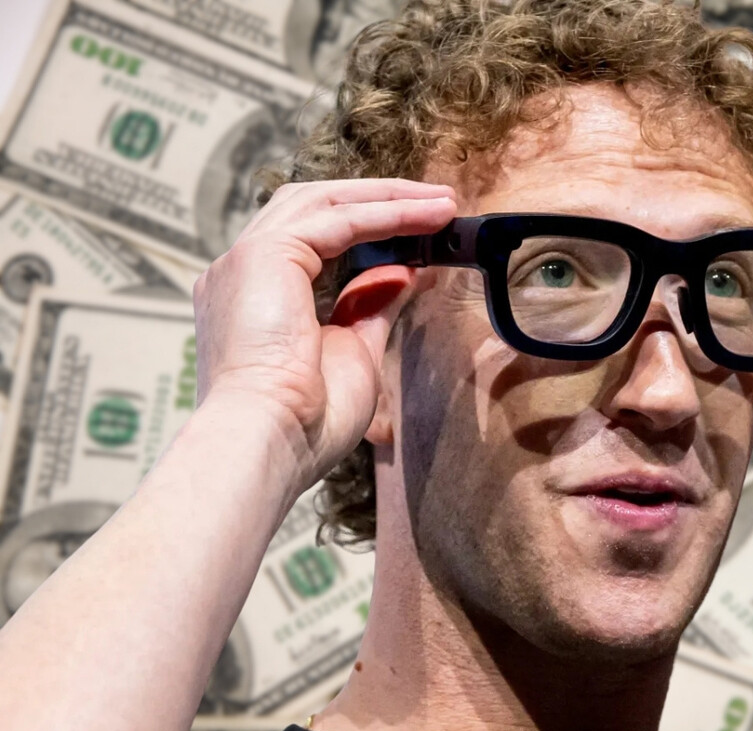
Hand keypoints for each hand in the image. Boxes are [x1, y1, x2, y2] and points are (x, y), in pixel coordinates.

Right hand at [193, 178, 456, 487]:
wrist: (269, 442)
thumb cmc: (306, 421)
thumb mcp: (354, 350)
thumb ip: (374, 304)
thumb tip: (407, 272)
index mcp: (254, 299)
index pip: (313, 239)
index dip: (369, 229)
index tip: (423, 232)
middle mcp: (241, 272)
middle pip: (315, 207)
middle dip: (381, 200)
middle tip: (439, 204)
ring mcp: (246, 259)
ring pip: (325, 202)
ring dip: (389, 198)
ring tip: (442, 204)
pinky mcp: (263, 254)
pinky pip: (337, 220)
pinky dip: (386, 214)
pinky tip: (428, 217)